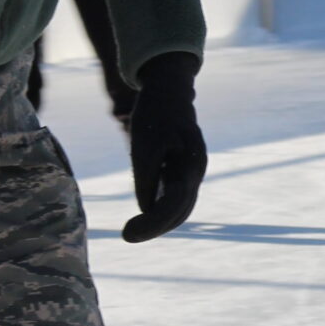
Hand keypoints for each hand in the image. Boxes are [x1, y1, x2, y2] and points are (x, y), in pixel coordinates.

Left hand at [122, 53, 206, 242]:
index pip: (173, 205)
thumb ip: (146, 178)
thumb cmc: (154, 114)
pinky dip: (164, 210)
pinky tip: (146, 216)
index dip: (152, 224)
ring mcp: (195, 171)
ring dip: (160, 222)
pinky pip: (178, 198)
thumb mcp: (144, 144)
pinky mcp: (187, 170)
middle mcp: (197, 171)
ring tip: (134, 229)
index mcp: (191, 164)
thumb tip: (146, 210)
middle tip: (127, 235)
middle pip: (180, 211)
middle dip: (155, 228)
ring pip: (181, 208)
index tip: (127, 234)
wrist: (169, 91)